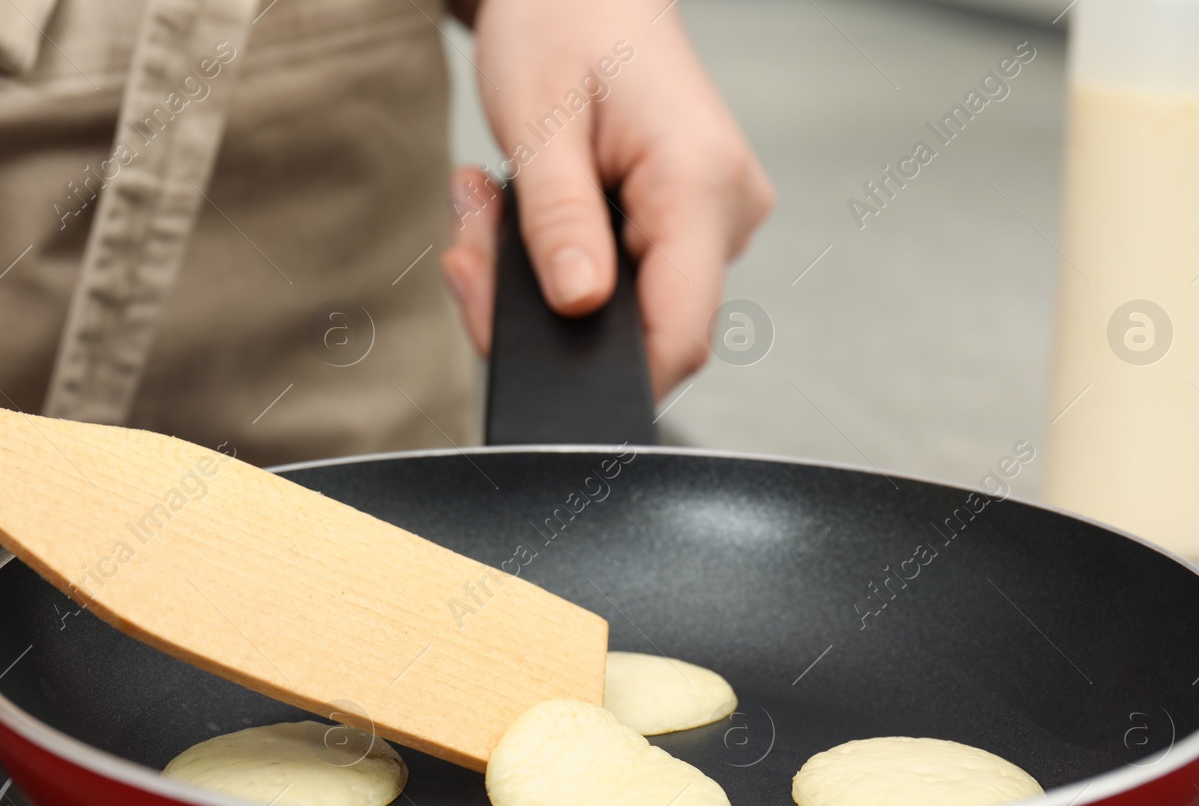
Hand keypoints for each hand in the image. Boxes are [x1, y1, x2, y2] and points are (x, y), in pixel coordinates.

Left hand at [441, 0, 773, 399]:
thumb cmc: (565, 20)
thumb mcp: (538, 120)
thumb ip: (558, 221)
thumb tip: (577, 305)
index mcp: (701, 183)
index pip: (680, 337)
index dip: (609, 377)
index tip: (529, 358)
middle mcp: (726, 210)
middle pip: (642, 332)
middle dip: (543, 313)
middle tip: (472, 243)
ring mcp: (713, 221)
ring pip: (624, 312)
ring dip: (540, 281)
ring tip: (491, 208)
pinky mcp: (686, 225)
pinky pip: (623, 283)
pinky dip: (560, 264)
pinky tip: (524, 212)